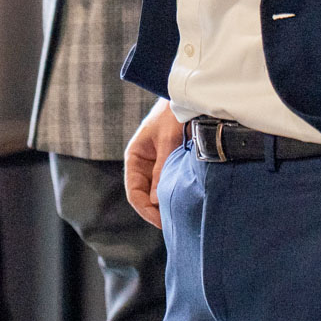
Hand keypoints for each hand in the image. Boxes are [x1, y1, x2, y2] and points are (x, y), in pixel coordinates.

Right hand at [123, 97, 182, 228]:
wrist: (186, 97)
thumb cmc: (172, 114)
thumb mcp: (167, 140)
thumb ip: (161, 169)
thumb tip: (155, 200)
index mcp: (134, 157)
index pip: (134, 192)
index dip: (145, 209)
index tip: (160, 221)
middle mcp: (142, 163)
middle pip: (144, 195)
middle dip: (156, 210)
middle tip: (172, 224)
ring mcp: (156, 164)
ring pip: (156, 192)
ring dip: (165, 204)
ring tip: (179, 216)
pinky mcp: (169, 164)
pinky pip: (167, 184)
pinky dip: (172, 194)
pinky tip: (183, 202)